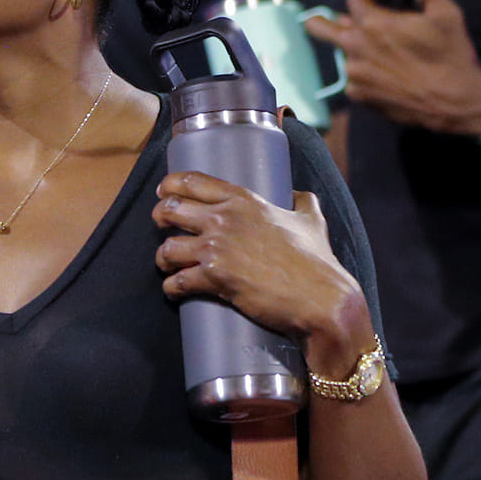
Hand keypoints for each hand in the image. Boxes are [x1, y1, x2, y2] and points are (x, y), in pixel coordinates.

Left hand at [152, 173, 372, 370]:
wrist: (321, 298)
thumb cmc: (317, 261)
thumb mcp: (312, 221)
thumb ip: (303, 202)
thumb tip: (297, 194)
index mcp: (244, 200)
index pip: (192, 181)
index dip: (170, 185)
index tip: (163, 192)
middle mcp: (225, 219)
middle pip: (170, 209)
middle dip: (159, 218)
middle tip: (161, 228)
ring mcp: (217, 248)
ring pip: (167, 248)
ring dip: (163, 259)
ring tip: (169, 266)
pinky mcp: (214, 278)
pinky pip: (176, 281)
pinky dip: (171, 288)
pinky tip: (175, 291)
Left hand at [303, 0, 480, 135]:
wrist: (455, 101)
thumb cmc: (451, 53)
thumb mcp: (444, 11)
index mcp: (373, 23)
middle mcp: (355, 48)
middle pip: (319, 26)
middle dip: (324, 19)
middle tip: (343, 20)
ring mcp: (354, 74)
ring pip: (343, 52)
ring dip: (356, 46)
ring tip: (383, 50)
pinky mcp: (358, 95)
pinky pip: (352, 76)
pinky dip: (365, 70)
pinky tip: (388, 71)